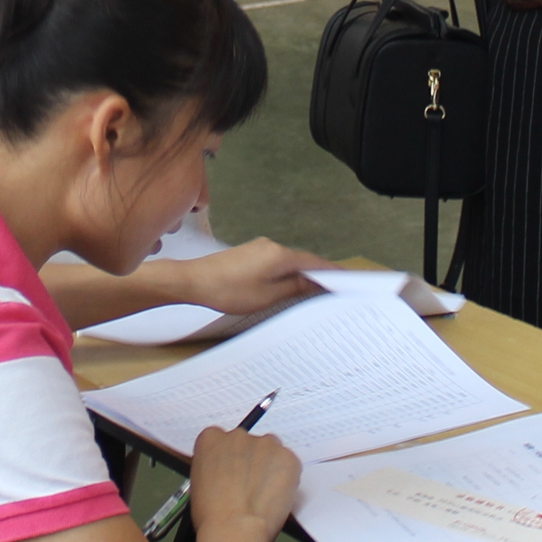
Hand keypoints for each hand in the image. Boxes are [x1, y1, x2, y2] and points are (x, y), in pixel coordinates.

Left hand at [167, 238, 326, 320]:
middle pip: (303, 260)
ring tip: (315, 291)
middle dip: (319, 274)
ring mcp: (259, 247)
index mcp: (279, 255)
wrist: (193, 281)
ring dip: (302, 274)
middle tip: (336, 290)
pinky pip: (276, 262)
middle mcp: (271, 245)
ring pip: (289, 261)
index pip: (314, 262)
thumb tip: (314, 283)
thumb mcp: (266, 296)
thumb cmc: (228, 291)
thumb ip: (293, 287)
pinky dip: (287, 273)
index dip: (332, 272)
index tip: (348, 280)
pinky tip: (289, 285)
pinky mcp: (249, 253)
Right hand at [185, 423, 299, 541]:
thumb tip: (225, 473)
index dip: (229, 459)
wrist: (234, 530)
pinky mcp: (287, 457)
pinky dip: (286, 478)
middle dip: (250, 461)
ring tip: (263, 494)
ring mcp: (265, 444)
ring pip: (270, 452)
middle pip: (248, 444)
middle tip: (248, 486)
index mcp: (211, 439)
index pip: (222, 440)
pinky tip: (275, 497)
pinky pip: (289, 464)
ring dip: (269, 467)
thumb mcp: (198, 484)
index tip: (231, 472)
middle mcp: (238, 436)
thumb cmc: (212, 516)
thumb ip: (214, 468)